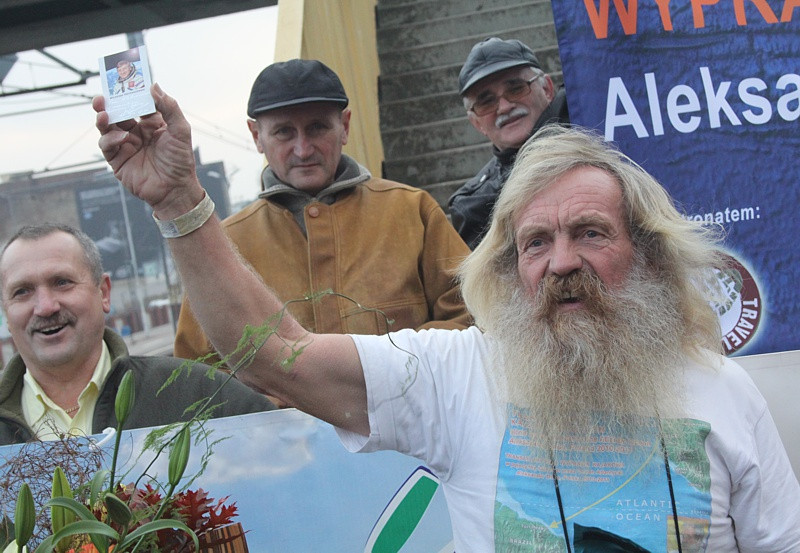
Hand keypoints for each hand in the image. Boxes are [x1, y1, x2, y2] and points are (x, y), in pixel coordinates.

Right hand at [93, 83, 203, 218]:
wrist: (175, 189)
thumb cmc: (180, 161)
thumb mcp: (181, 130)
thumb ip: (169, 108)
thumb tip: (154, 86)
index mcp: (151, 123)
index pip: (136, 103)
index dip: (129, 92)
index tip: (122, 80)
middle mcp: (136, 132)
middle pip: (117, 113)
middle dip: (107, 103)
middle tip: (102, 96)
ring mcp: (125, 145)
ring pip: (107, 127)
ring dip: (103, 118)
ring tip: (103, 112)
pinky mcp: (117, 160)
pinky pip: (107, 146)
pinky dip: (110, 139)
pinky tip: (122, 137)